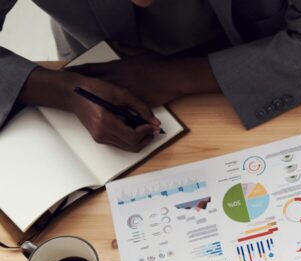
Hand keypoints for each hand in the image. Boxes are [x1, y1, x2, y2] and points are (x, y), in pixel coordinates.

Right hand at [67, 73, 160, 151]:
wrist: (73, 93)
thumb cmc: (95, 90)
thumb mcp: (120, 93)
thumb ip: (140, 107)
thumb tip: (155, 122)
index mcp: (105, 122)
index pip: (133, 137)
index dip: (147, 132)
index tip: (153, 125)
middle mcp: (102, 134)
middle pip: (132, 146)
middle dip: (146, 138)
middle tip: (152, 128)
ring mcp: (100, 138)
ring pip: (127, 147)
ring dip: (139, 139)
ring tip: (144, 127)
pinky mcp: (99, 138)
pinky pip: (120, 143)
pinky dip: (130, 138)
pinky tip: (132, 127)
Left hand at [68, 51, 195, 106]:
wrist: (173, 77)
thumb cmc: (158, 64)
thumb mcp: (140, 52)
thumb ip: (125, 48)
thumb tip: (116, 43)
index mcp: (116, 67)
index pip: (91, 68)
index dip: (78, 70)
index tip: (68, 72)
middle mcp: (117, 80)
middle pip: (93, 85)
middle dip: (81, 88)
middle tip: (69, 91)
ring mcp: (124, 93)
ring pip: (105, 100)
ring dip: (96, 103)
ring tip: (86, 107)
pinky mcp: (134, 104)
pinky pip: (121, 110)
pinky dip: (115, 113)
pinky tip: (108, 117)